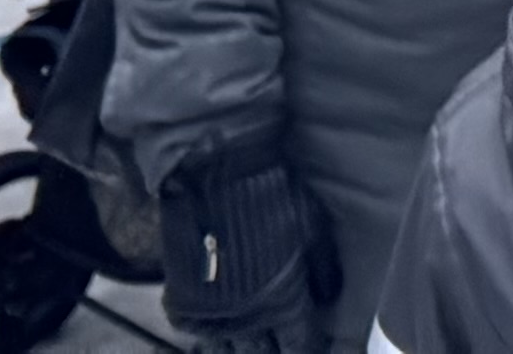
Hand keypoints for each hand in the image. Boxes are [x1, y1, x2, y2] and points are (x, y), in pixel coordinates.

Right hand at [154, 138, 333, 353]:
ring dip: (240, 350)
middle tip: (274, 348)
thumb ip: (324, 269)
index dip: (305, 348)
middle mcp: (249, 318)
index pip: (298, 344)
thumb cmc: (274, 197)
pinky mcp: (185, 303)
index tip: (309, 347)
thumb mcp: (314, 227)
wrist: (217, 176)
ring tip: (247, 348)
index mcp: (285, 303)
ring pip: (228, 349)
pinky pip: (196, 336)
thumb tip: (328, 299)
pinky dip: (207, 339)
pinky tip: (215, 337)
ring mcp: (213, 313)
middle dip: (270, 353)